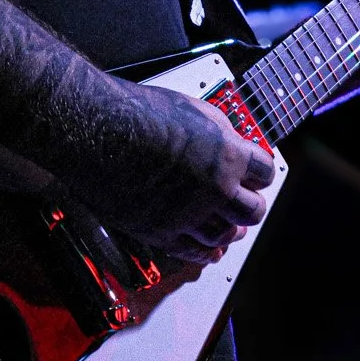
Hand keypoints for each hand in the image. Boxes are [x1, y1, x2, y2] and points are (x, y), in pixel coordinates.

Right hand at [61, 84, 275, 266]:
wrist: (95, 130)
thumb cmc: (135, 113)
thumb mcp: (193, 107)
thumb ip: (220, 131)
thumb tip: (232, 142)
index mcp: (227, 157)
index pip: (264, 171)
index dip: (260, 170)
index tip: (257, 171)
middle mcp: (213, 190)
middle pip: (252, 211)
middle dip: (252, 203)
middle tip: (247, 199)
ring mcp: (186, 215)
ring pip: (225, 236)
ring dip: (231, 230)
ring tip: (231, 226)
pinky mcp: (160, 232)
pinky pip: (193, 253)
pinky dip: (206, 252)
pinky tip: (210, 249)